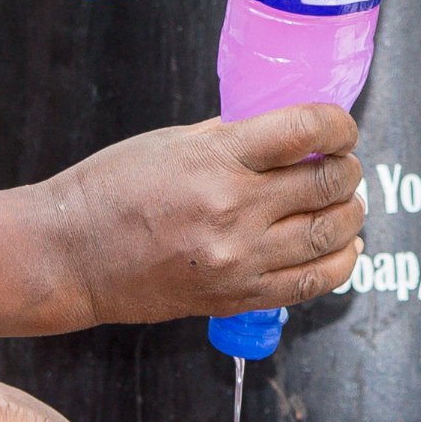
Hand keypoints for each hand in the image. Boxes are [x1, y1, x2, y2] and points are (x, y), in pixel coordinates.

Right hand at [34, 107, 365, 326]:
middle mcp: (235, 210)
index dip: (338, 124)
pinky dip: (339, 262)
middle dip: (347, 169)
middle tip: (343, 165)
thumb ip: (232, 137)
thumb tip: (285, 134)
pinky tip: (345, 247)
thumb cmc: (111, 190)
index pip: (307, 131)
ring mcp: (239, 259)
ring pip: (330, 235)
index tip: (341, 128)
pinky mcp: (236, 296)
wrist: (70, 256)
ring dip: (350, 214)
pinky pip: (310, 283)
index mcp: (218, 160)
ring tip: (346, 203)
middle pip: (328, 184)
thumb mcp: (171, 142)